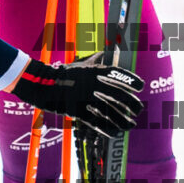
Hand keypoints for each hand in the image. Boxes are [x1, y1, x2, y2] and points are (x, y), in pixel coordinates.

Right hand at [9, 55, 144, 138]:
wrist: (42, 84)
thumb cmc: (64, 73)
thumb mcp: (81, 63)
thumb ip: (96, 58)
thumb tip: (108, 48)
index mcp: (95, 71)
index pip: (118, 74)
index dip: (131, 80)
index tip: (141, 86)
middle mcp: (93, 84)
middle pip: (118, 96)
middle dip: (132, 104)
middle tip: (139, 110)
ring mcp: (85, 98)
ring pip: (110, 112)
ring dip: (123, 120)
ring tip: (131, 125)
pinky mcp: (76, 111)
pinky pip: (95, 122)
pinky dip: (106, 129)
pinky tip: (115, 133)